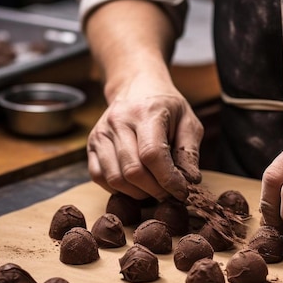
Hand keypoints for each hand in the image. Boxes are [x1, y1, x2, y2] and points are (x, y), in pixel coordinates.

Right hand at [87, 89, 202, 201]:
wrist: (138, 87)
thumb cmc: (166, 107)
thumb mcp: (188, 122)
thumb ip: (190, 152)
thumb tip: (190, 180)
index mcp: (146, 113)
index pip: (152, 154)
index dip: (168, 180)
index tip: (182, 192)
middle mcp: (118, 121)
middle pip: (133, 171)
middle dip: (154, 190)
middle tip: (169, 194)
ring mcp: (101, 133)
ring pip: (115, 178)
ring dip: (137, 193)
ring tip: (153, 189)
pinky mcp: (91, 144)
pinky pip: (99, 177)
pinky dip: (119, 189)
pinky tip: (135, 185)